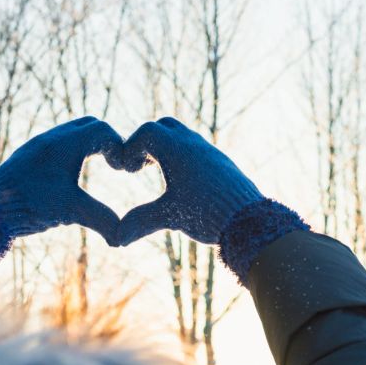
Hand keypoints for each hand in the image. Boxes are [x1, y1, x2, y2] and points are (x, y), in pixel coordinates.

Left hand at [0, 116, 122, 243]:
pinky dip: (71, 151)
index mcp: (65, 143)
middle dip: (107, 141)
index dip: (119, 146)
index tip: (122, 170)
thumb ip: (102, 219)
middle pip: (89, 125)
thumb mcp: (70, 212)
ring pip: (71, 132)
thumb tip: (124, 237)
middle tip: (115, 163)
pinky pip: (56, 142)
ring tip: (97, 167)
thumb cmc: (29, 206)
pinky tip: (69, 175)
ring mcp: (37, 145)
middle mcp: (51, 138)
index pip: (102, 130)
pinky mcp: (27, 155)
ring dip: (88, 145)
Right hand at [106, 117, 262, 245]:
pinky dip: (181, 157)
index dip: (130, 148)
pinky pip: (196, 148)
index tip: (126, 170)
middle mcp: (193, 144)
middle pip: (163, 126)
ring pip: (181, 136)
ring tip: (157, 172)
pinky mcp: (220, 162)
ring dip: (165, 149)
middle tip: (139, 166)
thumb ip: (140, 222)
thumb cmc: (207, 213)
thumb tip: (116, 238)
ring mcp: (209, 151)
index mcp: (177, 149)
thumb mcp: (169, 217)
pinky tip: (181, 181)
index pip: (146, 132)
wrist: (250, 219)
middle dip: (146, 142)